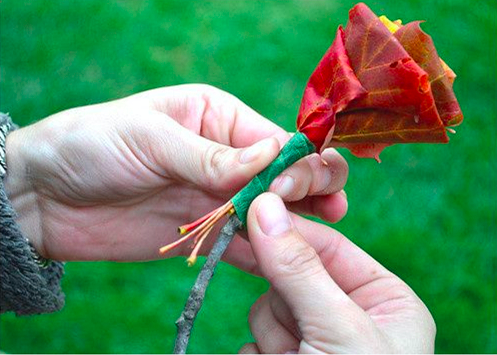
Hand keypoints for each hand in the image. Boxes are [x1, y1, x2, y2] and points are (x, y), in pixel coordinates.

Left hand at [4, 84, 347, 265]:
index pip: (277, 137)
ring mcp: (218, 195)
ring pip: (276, 208)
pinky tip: (291, 259)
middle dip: (310, 185)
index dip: (298, 161)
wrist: (47, 196)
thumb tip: (274, 154)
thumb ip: (212, 154)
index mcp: (218, 117)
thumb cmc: (93, 145)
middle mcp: (227, 154)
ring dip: (301, 220)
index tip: (297, 187)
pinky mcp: (206, 231)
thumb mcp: (150, 137)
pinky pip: (247, 241)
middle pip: (287, 171)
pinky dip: (270, 249)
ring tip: (321, 236)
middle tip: (323, 209)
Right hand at [241, 193, 435, 352]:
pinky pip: (254, 338)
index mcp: (384, 301)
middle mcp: (349, 316)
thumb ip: (300, 269)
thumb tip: (264, 205)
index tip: (253, 207)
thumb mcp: (340, 327)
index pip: (330, 245)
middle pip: (292, 274)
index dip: (291, 228)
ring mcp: (314, 339)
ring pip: (267, 307)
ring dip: (272, 334)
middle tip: (290, 315)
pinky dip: (259, 352)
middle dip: (284, 298)